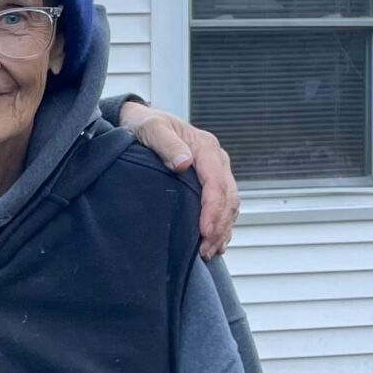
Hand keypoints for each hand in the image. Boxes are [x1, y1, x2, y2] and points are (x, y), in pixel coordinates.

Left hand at [117, 103, 239, 256]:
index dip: (212, 210)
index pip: (216, 183)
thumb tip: (184, 162)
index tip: (204, 231)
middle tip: (205, 250)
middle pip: (228, 197)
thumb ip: (166, 143)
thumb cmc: (145, 124)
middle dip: (219, 226)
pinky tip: (215, 243)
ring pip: (230, 204)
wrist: (143, 120)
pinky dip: (222, 225)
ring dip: (222, 229)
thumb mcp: (151, 128)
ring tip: (209, 251)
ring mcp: (216, 170)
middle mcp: (216, 159)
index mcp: (205, 147)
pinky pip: (224, 206)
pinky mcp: (211, 181)